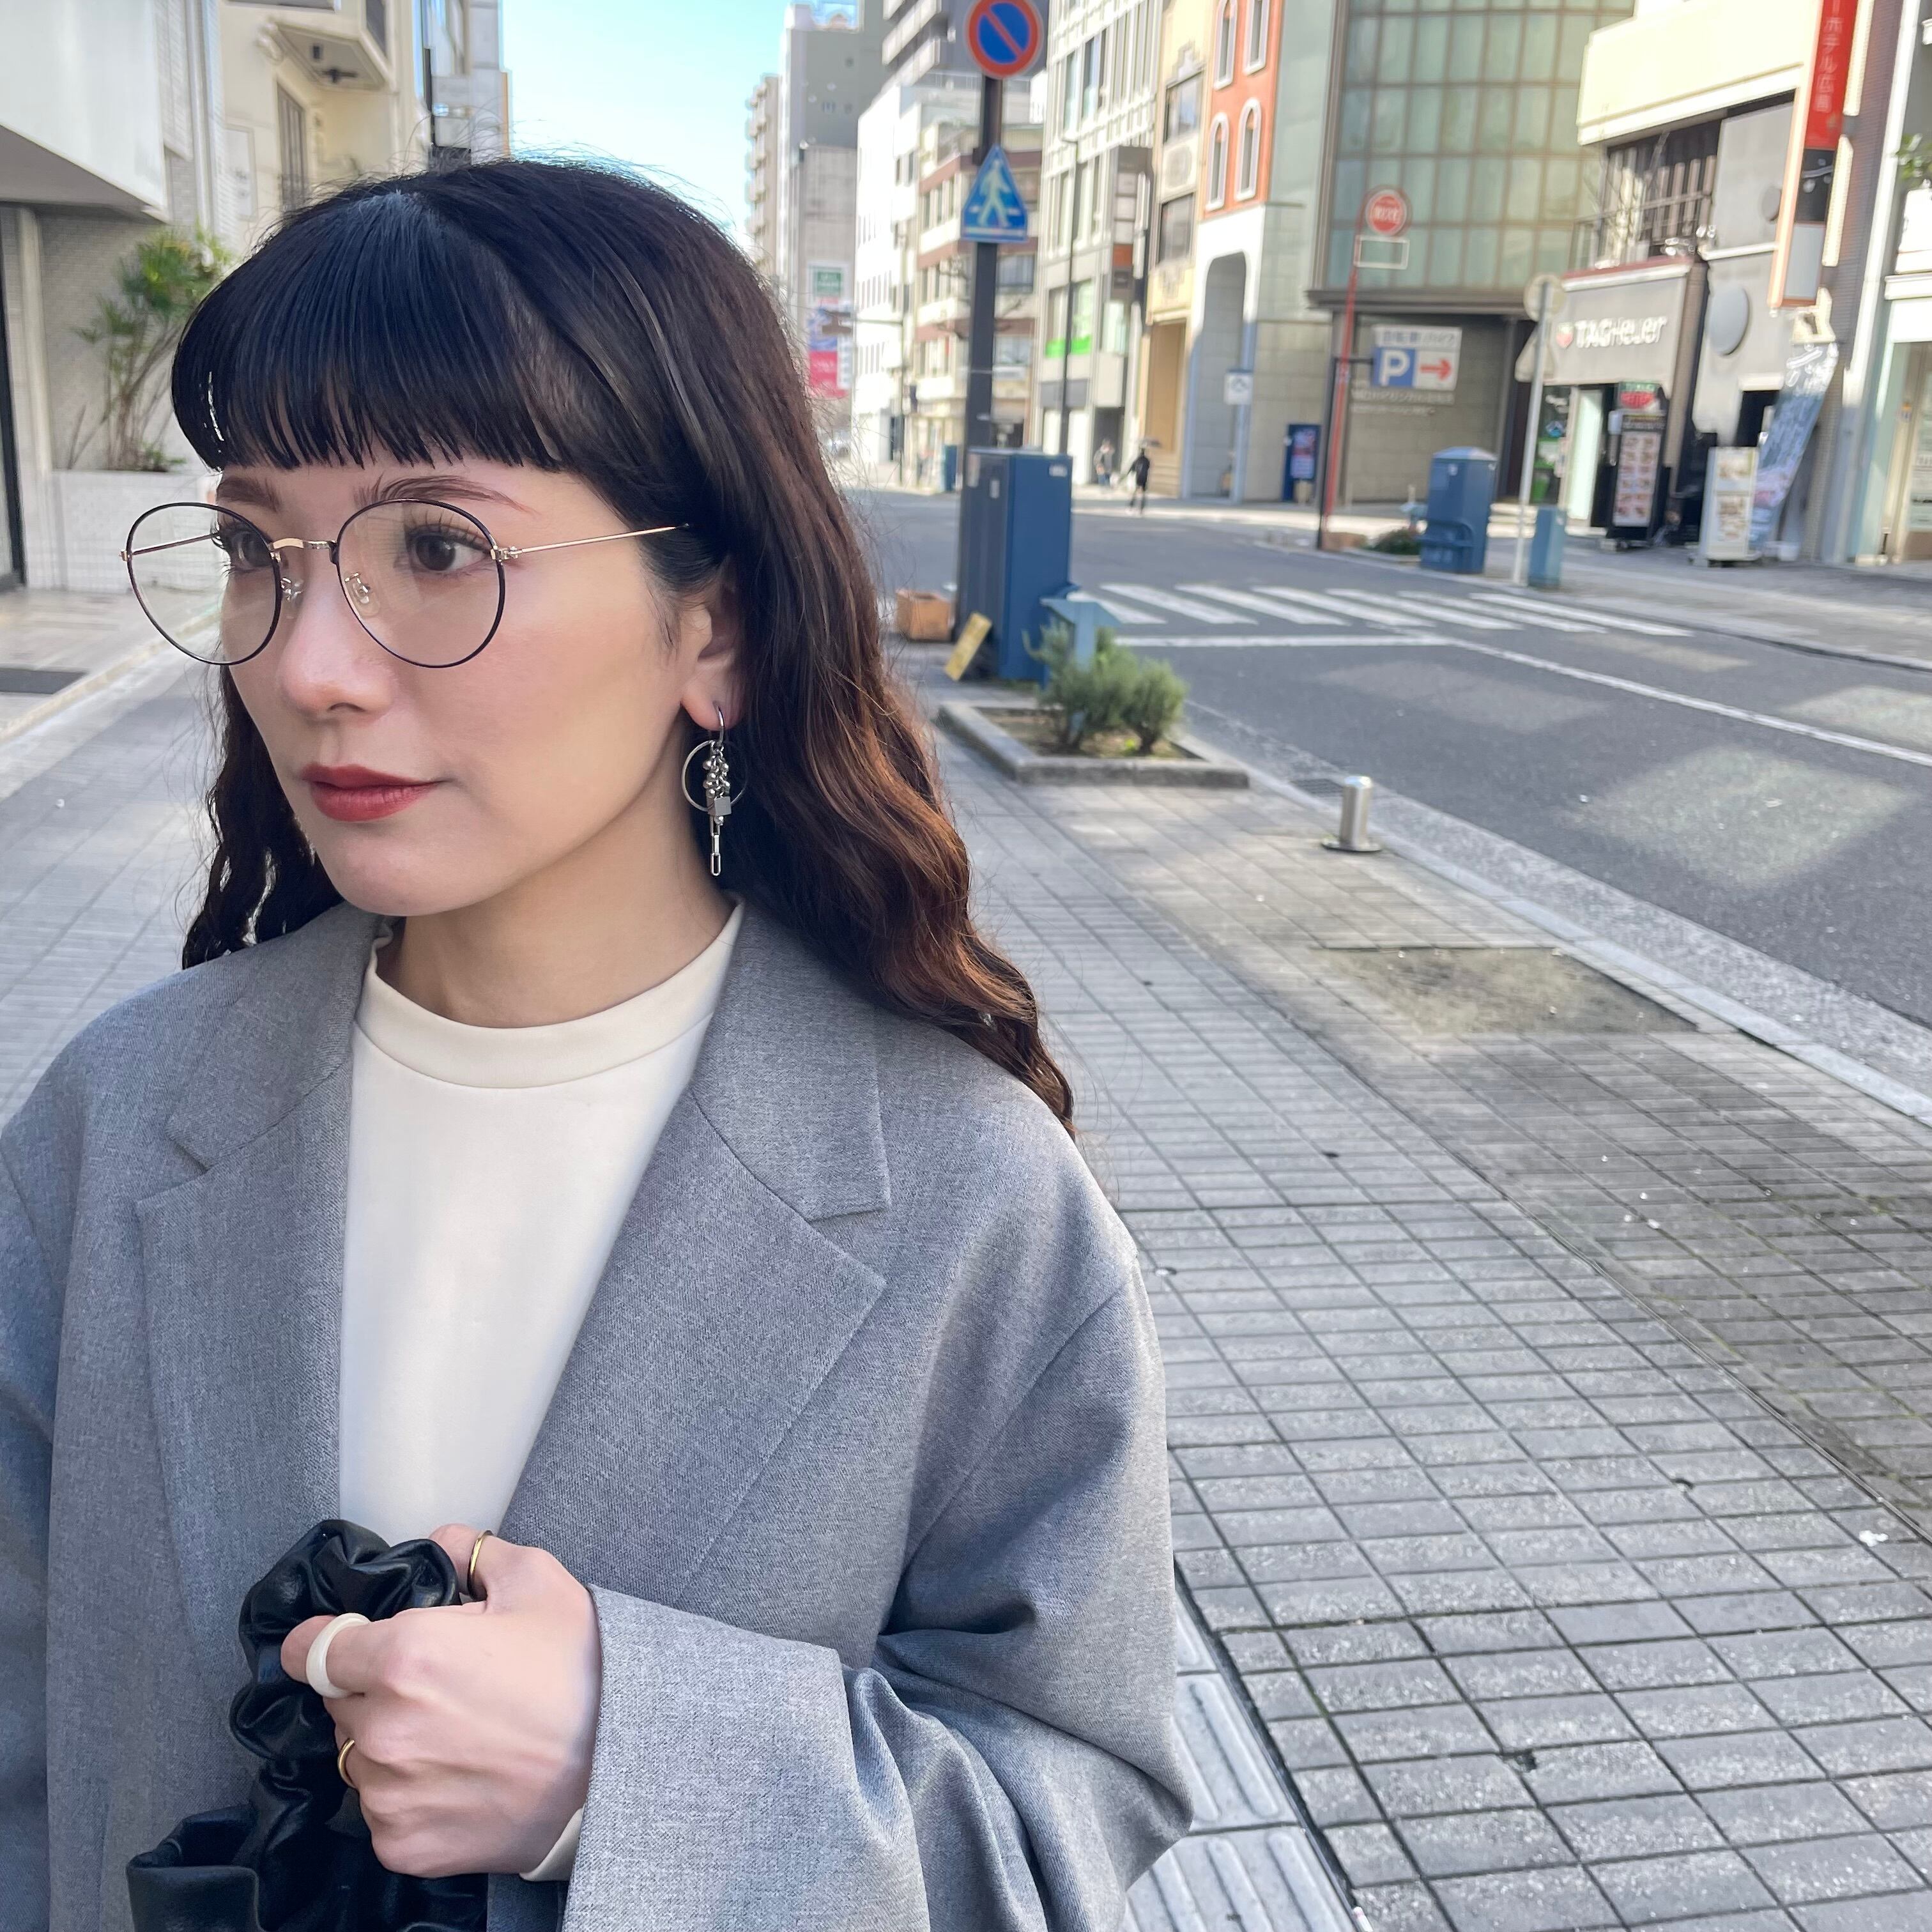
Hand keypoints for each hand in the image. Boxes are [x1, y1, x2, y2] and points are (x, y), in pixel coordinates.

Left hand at [281, 1525, 600, 1876]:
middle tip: (435, 1687)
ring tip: (453, 1735)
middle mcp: (383, 1729)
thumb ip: (470, 1548)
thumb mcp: (536, 1580)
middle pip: (340, 1704)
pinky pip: (380, 1811)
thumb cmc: (579, 1671)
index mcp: (404, 1657)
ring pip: (359, 1759)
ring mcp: (388, 1794)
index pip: (312, 1651)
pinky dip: (407, 1795)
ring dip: (389, 1743)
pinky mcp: (402, 1844)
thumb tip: (434, 1545)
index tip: (336, 1644)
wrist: (616, 1765)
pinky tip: (457, 1776)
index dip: (324, 1641)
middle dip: (374, 1690)